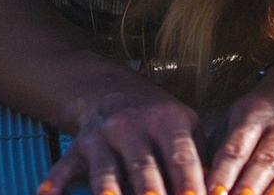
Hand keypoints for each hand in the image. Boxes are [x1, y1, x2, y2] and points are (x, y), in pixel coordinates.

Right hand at [43, 89, 204, 194]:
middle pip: (143, 170)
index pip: (181, 158)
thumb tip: (219, 191)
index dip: (189, 183)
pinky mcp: (78, 147)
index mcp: (168, 121)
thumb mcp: (187, 127)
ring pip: (105, 173)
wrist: (114, 90)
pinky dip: (55, 183)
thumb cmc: (161, 120)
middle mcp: (133, 127)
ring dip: (110, 194)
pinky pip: (64, 167)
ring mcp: (103, 137)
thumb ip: (201, 160)